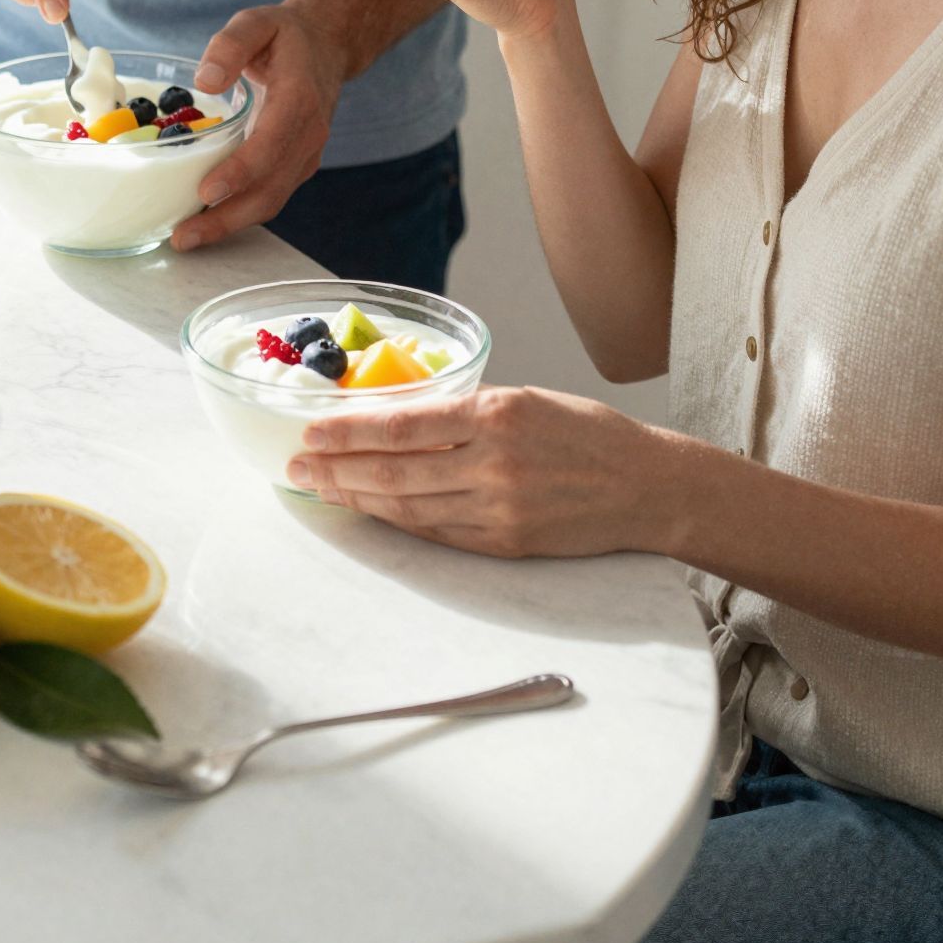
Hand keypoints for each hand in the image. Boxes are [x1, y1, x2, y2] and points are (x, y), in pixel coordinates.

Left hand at [171, 4, 349, 251]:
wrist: (327, 46)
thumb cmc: (285, 36)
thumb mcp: (257, 21)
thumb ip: (231, 44)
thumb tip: (205, 81)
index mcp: (299, 98)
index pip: (272, 144)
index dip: (241, 172)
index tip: (207, 191)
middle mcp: (308, 134)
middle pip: (271, 188)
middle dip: (227, 217)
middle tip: (184, 236)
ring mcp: (306, 154)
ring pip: (271, 200)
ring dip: (230, 224)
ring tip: (187, 238)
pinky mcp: (297, 165)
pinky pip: (271, 196)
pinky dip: (240, 214)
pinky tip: (207, 221)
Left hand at [286, 385, 666, 557]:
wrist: (646, 487)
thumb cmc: (587, 435)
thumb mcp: (527, 399)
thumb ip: (468, 410)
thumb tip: (405, 417)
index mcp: (496, 413)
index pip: (403, 423)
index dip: (348, 431)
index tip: (310, 431)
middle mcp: (493, 462)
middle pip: (393, 470)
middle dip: (336, 469)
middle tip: (295, 467)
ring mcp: (498, 509)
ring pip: (407, 507)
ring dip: (356, 499)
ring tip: (319, 490)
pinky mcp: (504, 544)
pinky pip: (436, 533)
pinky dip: (396, 522)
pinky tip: (369, 512)